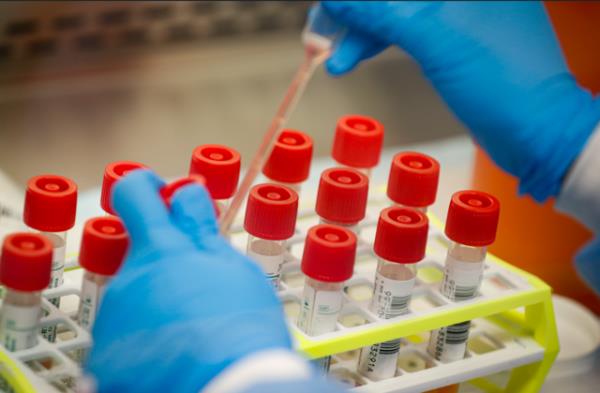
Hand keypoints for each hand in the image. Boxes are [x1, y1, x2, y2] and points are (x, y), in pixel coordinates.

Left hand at [85, 170, 290, 391]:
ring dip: (159, 303)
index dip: (146, 187)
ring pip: (135, 296)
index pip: (136, 192)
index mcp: (162, 251)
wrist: (226, 391)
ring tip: (192, 330)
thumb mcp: (234, 269)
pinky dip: (146, 341)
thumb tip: (185, 196)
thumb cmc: (241, 333)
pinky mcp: (106, 358)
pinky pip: (125, 337)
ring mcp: (114, 320)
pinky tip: (174, 354)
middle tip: (198, 285)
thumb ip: (202, 230)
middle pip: (139, 253)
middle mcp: (129, 279)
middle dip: (165, 260)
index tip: (159, 195)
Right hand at [322, 1, 599, 200]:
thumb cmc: (504, 84)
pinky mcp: (454, 38)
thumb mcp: (433, 40)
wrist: (536, 133)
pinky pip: (405, 30)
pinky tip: (353, 57)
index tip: (327, 10)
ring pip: (396, 11)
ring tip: (332, 56)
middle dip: (354, 13)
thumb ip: (381, 13)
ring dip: (361, 32)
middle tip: (320, 33)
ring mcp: (460, 12)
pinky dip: (378, 43)